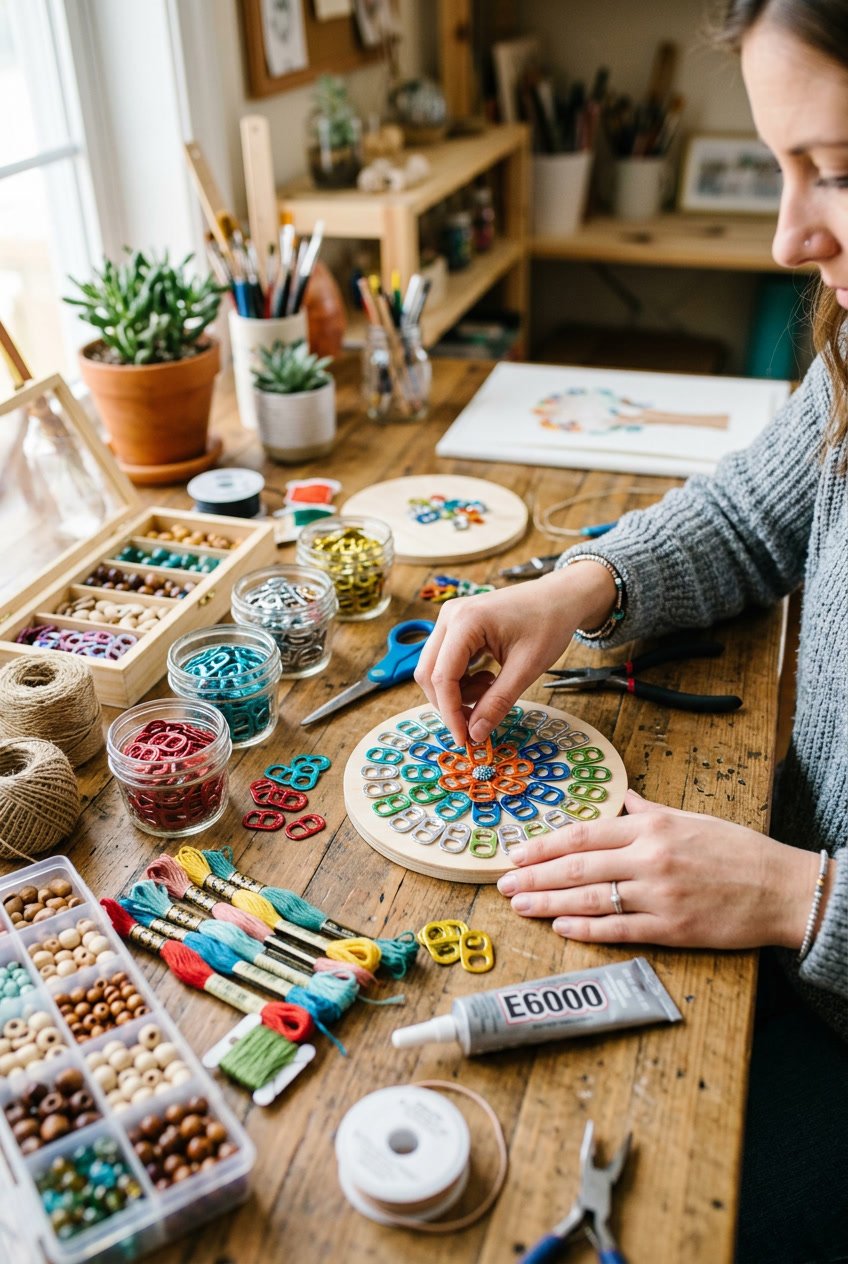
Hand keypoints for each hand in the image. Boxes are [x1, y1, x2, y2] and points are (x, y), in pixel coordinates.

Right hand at [414, 563, 615, 745]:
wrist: (560, 597)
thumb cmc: (548, 624)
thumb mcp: (527, 668)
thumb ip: (498, 702)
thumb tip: (475, 734)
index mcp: (466, 621)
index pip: (442, 676)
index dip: (450, 713)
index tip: (465, 739)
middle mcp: (449, 616)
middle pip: (429, 673)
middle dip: (450, 704)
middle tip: (478, 721)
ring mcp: (449, 618)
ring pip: (434, 669)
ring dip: (456, 692)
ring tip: (491, 689)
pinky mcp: (455, 625)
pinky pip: (444, 661)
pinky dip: (461, 680)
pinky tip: (488, 679)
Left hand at [496, 789, 823, 950]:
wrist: (779, 888)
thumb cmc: (736, 850)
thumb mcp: (689, 818)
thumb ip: (648, 811)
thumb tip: (621, 800)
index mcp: (650, 827)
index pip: (583, 833)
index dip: (544, 844)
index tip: (517, 852)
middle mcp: (648, 858)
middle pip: (577, 866)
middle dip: (534, 875)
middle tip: (503, 883)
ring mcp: (658, 895)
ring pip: (589, 898)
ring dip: (548, 903)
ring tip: (519, 904)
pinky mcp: (670, 927)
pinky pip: (618, 928)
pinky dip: (585, 929)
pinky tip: (560, 928)